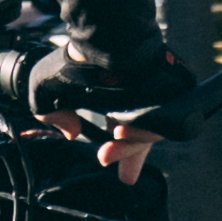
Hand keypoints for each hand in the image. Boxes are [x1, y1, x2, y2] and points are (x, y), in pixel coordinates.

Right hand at [19, 34, 213, 180]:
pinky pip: (165, 122)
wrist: (104, 41)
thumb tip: (71, 132)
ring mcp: (157, 97)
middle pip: (142, 137)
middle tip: (110, 164)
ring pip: (150, 132)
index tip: (126, 179)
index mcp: (115, 100)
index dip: (124, 154)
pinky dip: (146, 132)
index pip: (126, 132)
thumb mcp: (46, 92)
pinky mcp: (176, 94)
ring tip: (111, 143)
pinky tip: (123, 132)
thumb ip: (51, 115)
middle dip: (127, 154)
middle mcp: (138, 100)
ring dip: (131, 145)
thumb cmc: (73, 64)